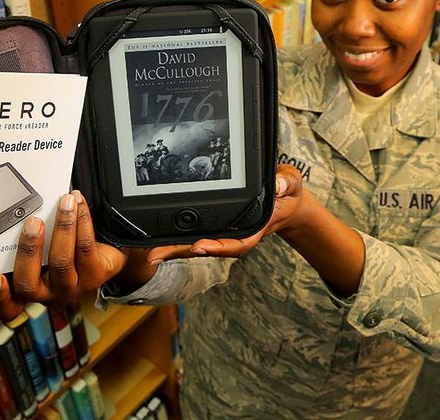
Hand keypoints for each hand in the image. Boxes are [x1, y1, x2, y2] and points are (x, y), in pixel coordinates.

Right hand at [0, 190, 128, 320]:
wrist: (102, 257)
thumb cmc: (64, 250)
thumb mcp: (42, 250)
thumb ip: (26, 241)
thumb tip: (21, 211)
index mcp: (27, 289)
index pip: (7, 306)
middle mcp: (47, 294)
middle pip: (28, 283)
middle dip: (29, 249)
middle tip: (33, 223)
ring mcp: (71, 288)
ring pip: (61, 262)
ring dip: (62, 227)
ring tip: (64, 204)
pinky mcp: (94, 277)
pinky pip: (86, 248)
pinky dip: (82, 221)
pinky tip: (79, 205)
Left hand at [146, 164, 304, 263]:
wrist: (285, 201)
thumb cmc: (287, 194)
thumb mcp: (292, 184)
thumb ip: (286, 183)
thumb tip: (278, 185)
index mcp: (254, 227)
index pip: (235, 242)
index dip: (217, 247)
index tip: (198, 246)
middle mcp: (236, 232)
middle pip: (207, 247)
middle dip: (181, 252)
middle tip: (155, 255)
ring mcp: (225, 230)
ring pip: (197, 243)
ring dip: (174, 247)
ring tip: (148, 251)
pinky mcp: (217, 225)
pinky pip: (196, 232)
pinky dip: (178, 235)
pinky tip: (157, 236)